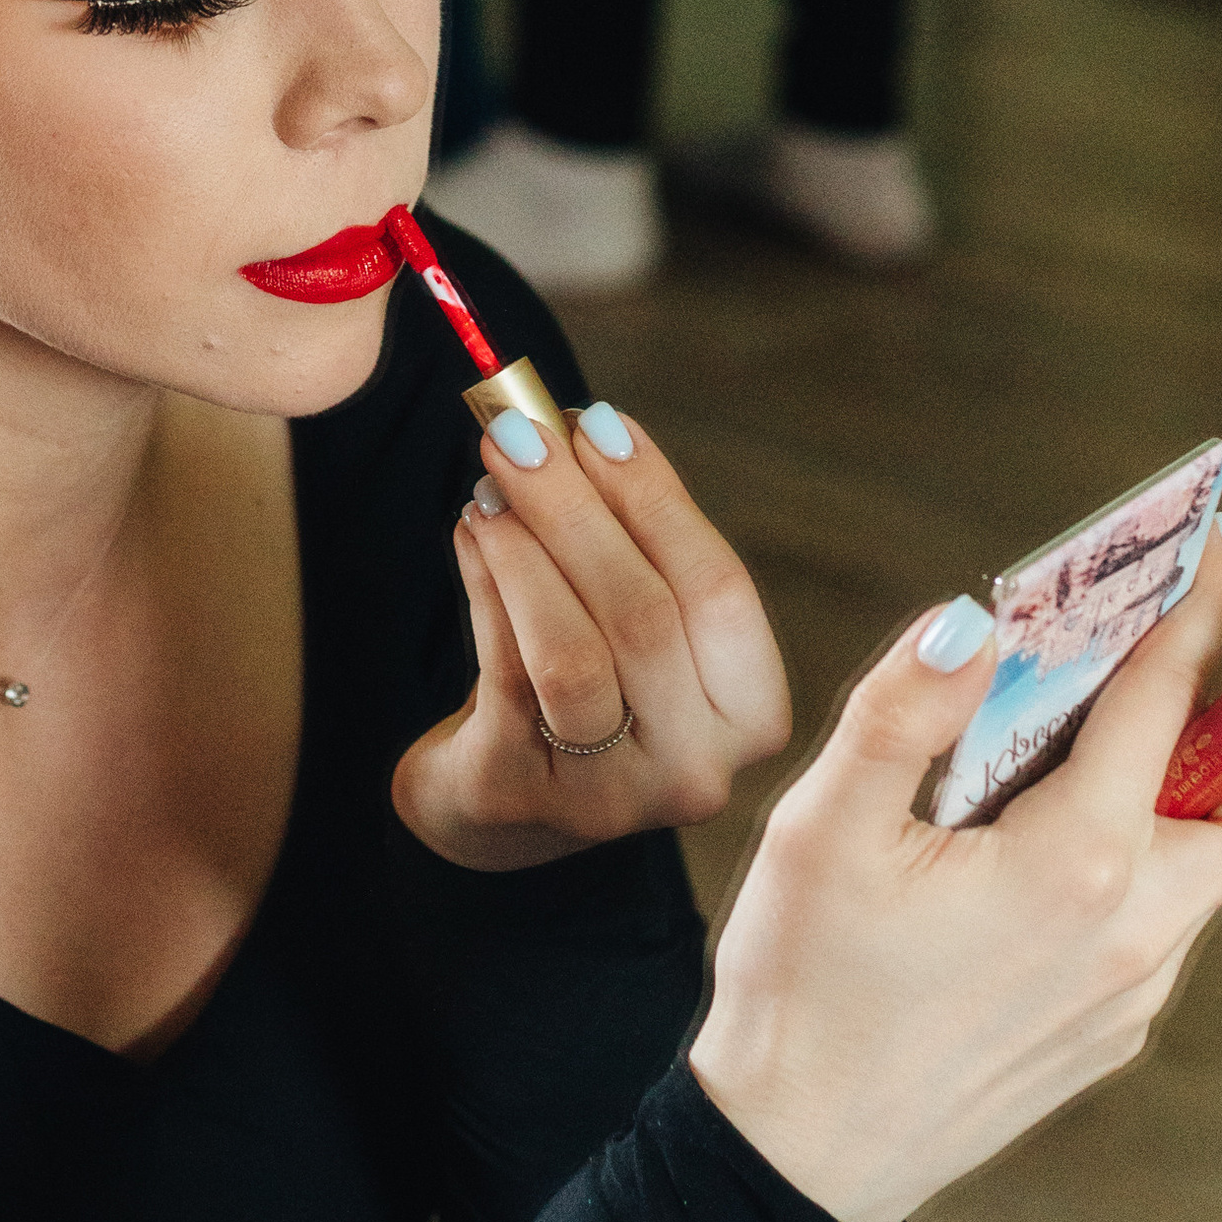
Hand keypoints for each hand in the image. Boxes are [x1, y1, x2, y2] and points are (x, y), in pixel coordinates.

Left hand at [393, 405, 791, 868]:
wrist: (501, 798)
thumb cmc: (586, 682)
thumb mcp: (631, 619)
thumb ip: (629, 535)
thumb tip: (583, 424)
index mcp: (750, 714)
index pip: (721, 591)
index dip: (657, 499)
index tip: (598, 423)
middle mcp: (696, 767)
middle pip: (644, 616)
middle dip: (577, 509)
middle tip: (520, 431)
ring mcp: (610, 796)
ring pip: (573, 654)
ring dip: (527, 551)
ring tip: (490, 485)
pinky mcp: (519, 793)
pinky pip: (504, 673)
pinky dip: (485, 587)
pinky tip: (471, 532)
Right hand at [687, 534, 1221, 1221]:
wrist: (799, 1159)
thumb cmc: (802, 988)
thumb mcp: (822, 828)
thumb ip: (905, 711)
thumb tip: (976, 622)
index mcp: (1075, 860)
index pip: (1171, 698)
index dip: (1201, 609)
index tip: (1215, 555)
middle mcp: (1137, 928)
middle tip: (1155, 687)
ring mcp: (1138, 990)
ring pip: (1220, 865)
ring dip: (1179, 799)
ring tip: (1059, 776)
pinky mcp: (1118, 1033)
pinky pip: (1167, 926)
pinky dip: (1135, 869)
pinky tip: (1023, 869)